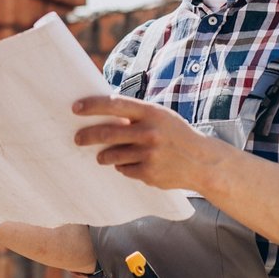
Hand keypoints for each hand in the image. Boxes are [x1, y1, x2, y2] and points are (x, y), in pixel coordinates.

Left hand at [73, 94, 221, 190]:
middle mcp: (149, 132)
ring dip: (103, 155)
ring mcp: (149, 154)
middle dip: (87, 136)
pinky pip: (124, 169)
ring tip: (101, 156)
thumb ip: (135, 115)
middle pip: (107, 133)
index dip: (93, 106)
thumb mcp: (160, 117)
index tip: (75, 108)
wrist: (202, 161)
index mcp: (151, 112)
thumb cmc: (175, 134)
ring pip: (112, 155)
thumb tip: (101, 113)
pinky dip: (123, 166)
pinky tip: (131, 164)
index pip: (115, 104)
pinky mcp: (149, 173)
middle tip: (77, 138)